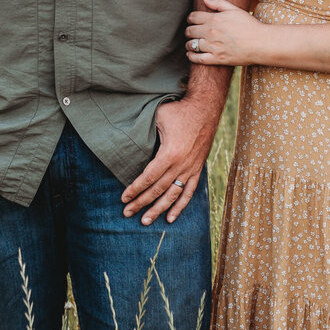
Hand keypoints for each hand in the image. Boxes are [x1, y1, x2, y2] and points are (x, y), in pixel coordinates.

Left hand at [121, 94, 219, 225]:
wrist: (206, 108)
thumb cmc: (179, 110)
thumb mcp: (158, 117)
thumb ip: (146, 132)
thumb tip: (127, 141)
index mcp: (170, 153)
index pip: (148, 178)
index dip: (135, 189)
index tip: (124, 198)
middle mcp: (181, 165)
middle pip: (158, 190)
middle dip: (141, 203)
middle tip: (127, 212)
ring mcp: (191, 169)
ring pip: (172, 195)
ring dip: (158, 209)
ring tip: (145, 221)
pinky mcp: (197, 169)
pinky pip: (188, 192)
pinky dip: (180, 206)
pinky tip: (170, 218)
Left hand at [186, 0, 261, 66]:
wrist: (260, 43)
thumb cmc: (250, 25)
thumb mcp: (235, 10)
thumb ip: (218, 3)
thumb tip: (204, 0)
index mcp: (214, 19)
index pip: (193, 17)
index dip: (190, 18)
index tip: (192, 21)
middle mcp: (210, 32)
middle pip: (190, 31)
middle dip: (189, 31)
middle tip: (191, 32)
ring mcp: (212, 46)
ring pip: (191, 45)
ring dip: (189, 44)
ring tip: (191, 44)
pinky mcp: (216, 59)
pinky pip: (197, 59)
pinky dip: (191, 56)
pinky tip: (191, 54)